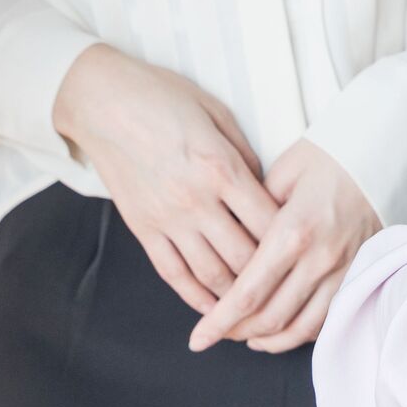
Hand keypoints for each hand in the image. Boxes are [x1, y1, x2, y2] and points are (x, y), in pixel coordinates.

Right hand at [51, 44, 275, 317]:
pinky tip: (214, 308)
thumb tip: (265, 190)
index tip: (304, 251)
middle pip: (245, 256)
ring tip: (257, 306)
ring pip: (211, 274)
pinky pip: (174, 274)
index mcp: (221, 167)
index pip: (268, 220)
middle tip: (287, 288)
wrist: (102, 102)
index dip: (290, 241)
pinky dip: (196, 297)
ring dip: (236, 297)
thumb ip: (244, 155)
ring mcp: (167, 219)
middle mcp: (197, 200)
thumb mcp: (216, 113)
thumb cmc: (162, 97)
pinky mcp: (143, 229)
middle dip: (269, 279)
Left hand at [188, 138, 381, 353]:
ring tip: (247, 336)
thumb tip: (229, 244)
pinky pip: (327, 319)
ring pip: (300, 328)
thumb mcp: (281, 174)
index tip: (198, 338)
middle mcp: (319, 259)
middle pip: (270, 317)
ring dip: (269, 340)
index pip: (247, 293)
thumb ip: (253, 214)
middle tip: (217, 333)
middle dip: (237, 332)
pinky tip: (282, 329)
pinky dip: (300, 333)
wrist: (381, 154)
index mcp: (292, 232)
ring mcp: (343, 271)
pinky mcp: (358, 274)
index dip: (219, 322)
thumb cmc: (327, 157)